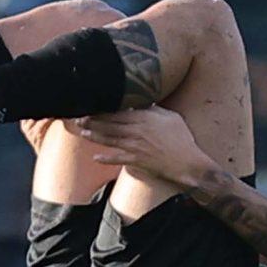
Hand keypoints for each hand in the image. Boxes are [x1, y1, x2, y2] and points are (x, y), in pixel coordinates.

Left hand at [77, 107, 210, 186]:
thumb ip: (156, 110)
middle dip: (94, 121)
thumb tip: (145, 103)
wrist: (187, 162)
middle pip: (111, 124)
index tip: (93, 106)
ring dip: (95, 136)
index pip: (120, 112)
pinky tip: (95, 157)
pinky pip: (118, 159)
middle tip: (79, 118)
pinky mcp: (136, 160)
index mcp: (146, 118)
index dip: (105, 110)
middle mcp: (137, 131)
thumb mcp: (171, 118)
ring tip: (82, 131)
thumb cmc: (182, 138)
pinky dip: (106, 158)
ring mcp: (136, 146)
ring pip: (111, 139)